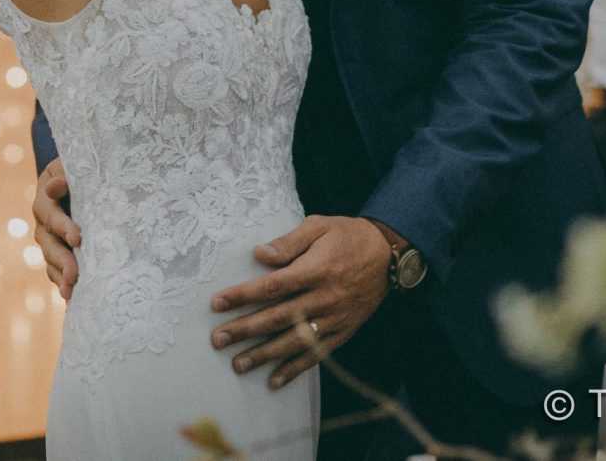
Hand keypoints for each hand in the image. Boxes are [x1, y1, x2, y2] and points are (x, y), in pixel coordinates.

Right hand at [33, 157, 80, 300]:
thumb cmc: (79, 170)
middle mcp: (43, 224)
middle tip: (75, 275)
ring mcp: (50, 242)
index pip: (50, 215)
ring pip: (51, 262)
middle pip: (48, 244)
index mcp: (45, 200)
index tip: (78, 237)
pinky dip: (65, 284)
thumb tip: (52, 188)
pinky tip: (76, 299)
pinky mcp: (60, 255)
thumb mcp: (71, 166)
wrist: (82, 181)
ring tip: (72, 293)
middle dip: (62, 260)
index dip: (62, 226)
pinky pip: (58, 272)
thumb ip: (64, 175)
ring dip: (61, 277)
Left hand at [209, 215, 390, 389]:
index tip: (217, 303)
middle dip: (245, 329)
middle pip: (278, 317)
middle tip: (217, 340)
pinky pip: (316, 355)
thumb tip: (259, 254)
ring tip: (238, 364)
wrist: (388, 255)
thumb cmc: (347, 235)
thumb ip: (289, 242)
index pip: (272, 286)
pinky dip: (295, 370)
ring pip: (294, 341)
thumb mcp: (319, 226)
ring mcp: (334, 319)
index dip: (243, 295)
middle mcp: (324, 298)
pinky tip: (274, 380)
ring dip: (264, 355)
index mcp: (316, 270)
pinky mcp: (343, 332)